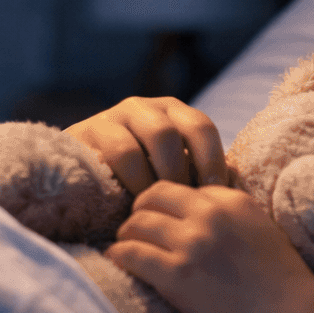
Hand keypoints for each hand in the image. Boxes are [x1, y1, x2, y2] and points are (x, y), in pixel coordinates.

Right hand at [65, 97, 227, 195]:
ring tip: (159, 204)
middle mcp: (146, 108)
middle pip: (176, 131)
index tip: (216, 192)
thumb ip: (196, 176)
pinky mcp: (90, 129)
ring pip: (153, 136)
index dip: (212, 159)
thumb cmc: (136, 185)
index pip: (202, 127)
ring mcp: (117, 115)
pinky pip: (121, 149)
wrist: (80, 183)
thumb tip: (232, 192)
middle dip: (183, 170)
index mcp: (173, 114)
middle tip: (183, 202)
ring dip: (161, 174)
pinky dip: (133, 177)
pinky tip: (134, 201)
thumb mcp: (169, 175)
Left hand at [105, 181, 313, 312]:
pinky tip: (118, 261)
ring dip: (126, 235)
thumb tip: (204, 211)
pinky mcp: (176, 275)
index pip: (181, 187)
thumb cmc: (283, 285)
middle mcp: (209, 215)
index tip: (159, 217)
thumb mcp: (262, 232)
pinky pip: (131, 253)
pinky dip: (119, 255)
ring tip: (125, 248)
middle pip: (152, 197)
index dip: (164, 203)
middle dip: (139, 212)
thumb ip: (233, 216)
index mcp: (232, 201)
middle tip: (135, 230)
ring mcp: (191, 244)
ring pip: (136, 223)